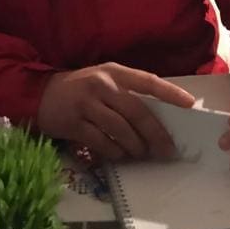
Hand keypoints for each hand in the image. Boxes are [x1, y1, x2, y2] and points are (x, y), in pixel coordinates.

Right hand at [36, 62, 194, 160]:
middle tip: (168, 150)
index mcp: (115, 72)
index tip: (190, 105)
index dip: (170, 93)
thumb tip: (160, 114)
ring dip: (136, 146)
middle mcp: (102, 85)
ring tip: (143, 154)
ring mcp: (87, 104)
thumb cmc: (82, 88)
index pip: (148, 81)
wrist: (40, 94)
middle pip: (137, 111)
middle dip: (156, 134)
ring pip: (121, 130)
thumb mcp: (105, 80)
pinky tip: (121, 156)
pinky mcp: (74, 123)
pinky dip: (115, 152)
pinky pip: (101, 142)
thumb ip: (128, 91)